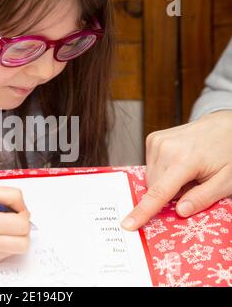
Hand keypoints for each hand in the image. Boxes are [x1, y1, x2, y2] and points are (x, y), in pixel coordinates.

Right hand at [0, 186, 30, 266]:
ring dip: (16, 238)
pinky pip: (7, 253)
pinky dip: (4, 243)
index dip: (23, 216)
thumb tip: (25, 210)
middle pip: (24, 242)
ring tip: (2, 228)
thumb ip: (11, 196)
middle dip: (23, 229)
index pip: (22, 225)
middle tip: (12, 220)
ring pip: (18, 249)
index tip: (15, 211)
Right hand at [122, 110, 231, 230]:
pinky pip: (150, 166)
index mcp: (185, 160)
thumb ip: (203, 198)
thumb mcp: (227, 181)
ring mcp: (157, 141)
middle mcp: (165, 148)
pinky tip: (178, 162)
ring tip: (187, 170)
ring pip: (150, 178)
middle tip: (193, 182)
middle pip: (154, 187)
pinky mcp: (153, 138)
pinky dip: (162, 170)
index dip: (143, 211)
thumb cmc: (229, 154)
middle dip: (170, 193)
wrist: (225, 125)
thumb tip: (180, 212)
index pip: (159, 192)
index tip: (127, 224)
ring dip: (165, 181)